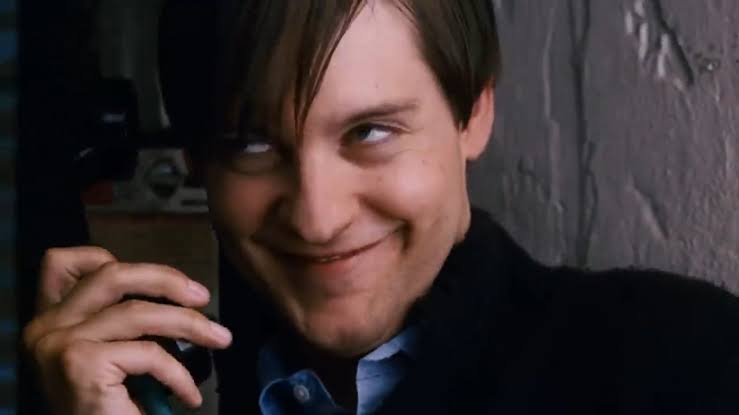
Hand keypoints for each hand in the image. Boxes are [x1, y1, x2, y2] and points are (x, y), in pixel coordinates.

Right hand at [22, 247, 232, 414]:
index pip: (63, 263)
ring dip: (190, 325)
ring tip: (220, 339)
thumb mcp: (109, 355)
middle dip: (165, 279)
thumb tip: (176, 292)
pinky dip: (179, 374)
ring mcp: (60, 344)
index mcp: (48, 320)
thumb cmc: (106, 410)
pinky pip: (149, 354)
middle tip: (203, 297)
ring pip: (140, 313)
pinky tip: (190, 396)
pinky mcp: (83, 365)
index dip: (109, 257)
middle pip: (111, 275)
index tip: (159, 277)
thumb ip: (119, 321)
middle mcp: (45, 328)